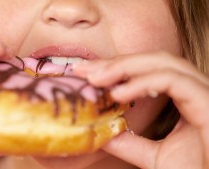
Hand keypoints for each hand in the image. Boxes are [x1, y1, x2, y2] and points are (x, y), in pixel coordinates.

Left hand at [73, 51, 208, 168]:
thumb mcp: (152, 157)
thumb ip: (129, 143)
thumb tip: (101, 133)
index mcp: (183, 98)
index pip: (147, 71)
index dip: (116, 68)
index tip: (87, 74)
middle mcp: (194, 90)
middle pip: (152, 61)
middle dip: (116, 63)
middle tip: (84, 70)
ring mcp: (203, 93)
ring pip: (163, 64)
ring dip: (125, 67)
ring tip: (96, 79)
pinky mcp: (208, 102)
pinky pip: (173, 81)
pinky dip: (143, 82)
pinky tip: (118, 93)